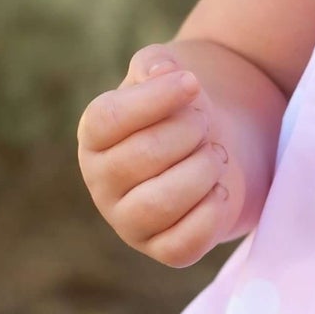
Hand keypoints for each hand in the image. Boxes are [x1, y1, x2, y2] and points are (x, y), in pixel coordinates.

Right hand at [76, 46, 243, 266]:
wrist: (214, 144)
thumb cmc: (181, 108)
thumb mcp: (166, 74)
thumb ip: (157, 64)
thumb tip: (161, 71)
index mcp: (95, 136)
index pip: (107, 119)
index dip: (153, 99)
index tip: (191, 83)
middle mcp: (103, 182)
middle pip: (139, 158)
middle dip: (187, 133)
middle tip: (205, 124)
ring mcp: (129, 220)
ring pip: (158, 204)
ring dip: (200, 172)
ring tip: (215, 156)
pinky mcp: (162, 249)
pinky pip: (182, 245)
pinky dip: (210, 213)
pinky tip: (219, 189)